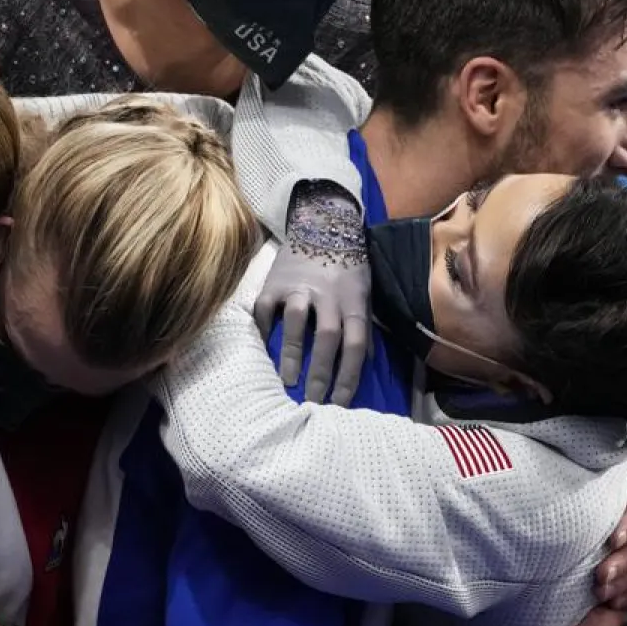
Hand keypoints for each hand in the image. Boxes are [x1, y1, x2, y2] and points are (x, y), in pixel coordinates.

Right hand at [255, 184, 370, 404]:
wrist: (320, 223)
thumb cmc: (346, 266)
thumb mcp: (363, 292)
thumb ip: (361, 325)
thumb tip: (361, 364)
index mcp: (353, 300)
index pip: (355, 343)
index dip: (349, 374)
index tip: (341, 402)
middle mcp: (327, 294)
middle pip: (327, 337)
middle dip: (321, 372)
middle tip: (314, 401)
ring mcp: (298, 287)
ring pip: (297, 322)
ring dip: (291, 354)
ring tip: (287, 381)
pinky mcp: (274, 282)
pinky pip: (266, 308)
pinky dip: (264, 328)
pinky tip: (263, 350)